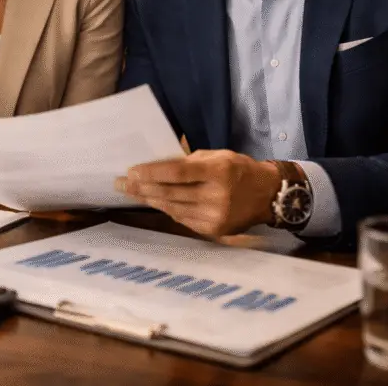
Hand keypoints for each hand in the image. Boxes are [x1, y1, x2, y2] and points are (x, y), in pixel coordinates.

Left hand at [114, 150, 281, 238]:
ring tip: (130, 192)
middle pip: (170, 193)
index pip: (177, 173)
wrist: (267, 195)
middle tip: (120, 183)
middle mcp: (217, 196)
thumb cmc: (238, 169)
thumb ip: (188, 161)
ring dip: (148, 200)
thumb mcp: (217, 156)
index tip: (130, 171)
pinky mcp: (213, 231)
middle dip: (141, 188)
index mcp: (218, 172)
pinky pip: (181, 219)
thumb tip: (155, 165)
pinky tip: (152, 202)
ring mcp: (215, 217)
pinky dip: (165, 209)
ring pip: (172, 208)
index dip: (151, 173)